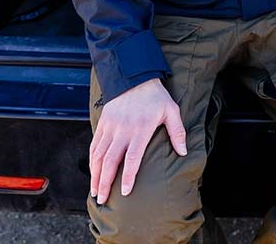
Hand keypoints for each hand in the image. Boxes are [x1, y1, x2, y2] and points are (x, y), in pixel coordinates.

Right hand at [90, 77, 186, 203]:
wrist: (133, 76)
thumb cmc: (155, 95)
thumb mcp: (171, 110)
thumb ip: (177, 132)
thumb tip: (183, 152)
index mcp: (140, 129)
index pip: (132, 158)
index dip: (128, 176)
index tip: (125, 192)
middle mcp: (122, 130)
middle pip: (110, 161)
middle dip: (105, 182)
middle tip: (102, 199)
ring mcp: (110, 127)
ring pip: (98, 155)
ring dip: (95, 174)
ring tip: (95, 191)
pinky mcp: (103, 123)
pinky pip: (94, 144)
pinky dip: (92, 160)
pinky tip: (92, 171)